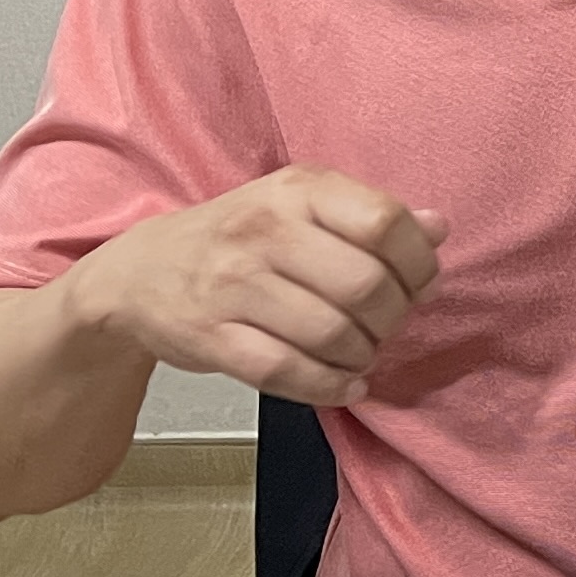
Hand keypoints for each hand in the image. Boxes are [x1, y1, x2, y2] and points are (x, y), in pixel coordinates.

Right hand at [60, 167, 447, 406]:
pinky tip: (345, 385)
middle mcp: (263, 231)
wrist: (136, 273)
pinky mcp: (209, 337)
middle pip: (365, 285)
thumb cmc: (238, 237)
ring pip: (331, 333)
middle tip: (385, 326)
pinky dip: (329, 386)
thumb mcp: (301, 206)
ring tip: (362, 354)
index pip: (385, 222)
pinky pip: (286, 371)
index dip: (417, 263)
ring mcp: (231, 285)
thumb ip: (370, 216)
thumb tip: (439, 228)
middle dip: (393, 317)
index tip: (418, 284)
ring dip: (363, 355)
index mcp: (298, 190)